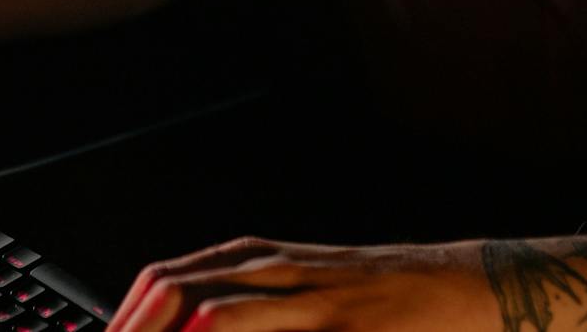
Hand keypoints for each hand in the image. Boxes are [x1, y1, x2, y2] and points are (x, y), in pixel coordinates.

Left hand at [106, 237, 493, 331]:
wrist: (462, 288)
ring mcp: (308, 302)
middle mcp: (274, 271)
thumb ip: (241, 307)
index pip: (163, 283)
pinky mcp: (343, 330)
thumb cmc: (372, 298)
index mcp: (256, 261)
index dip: (123, 323)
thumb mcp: (300, 289)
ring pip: (214, 315)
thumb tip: (174, 325)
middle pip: (176, 295)